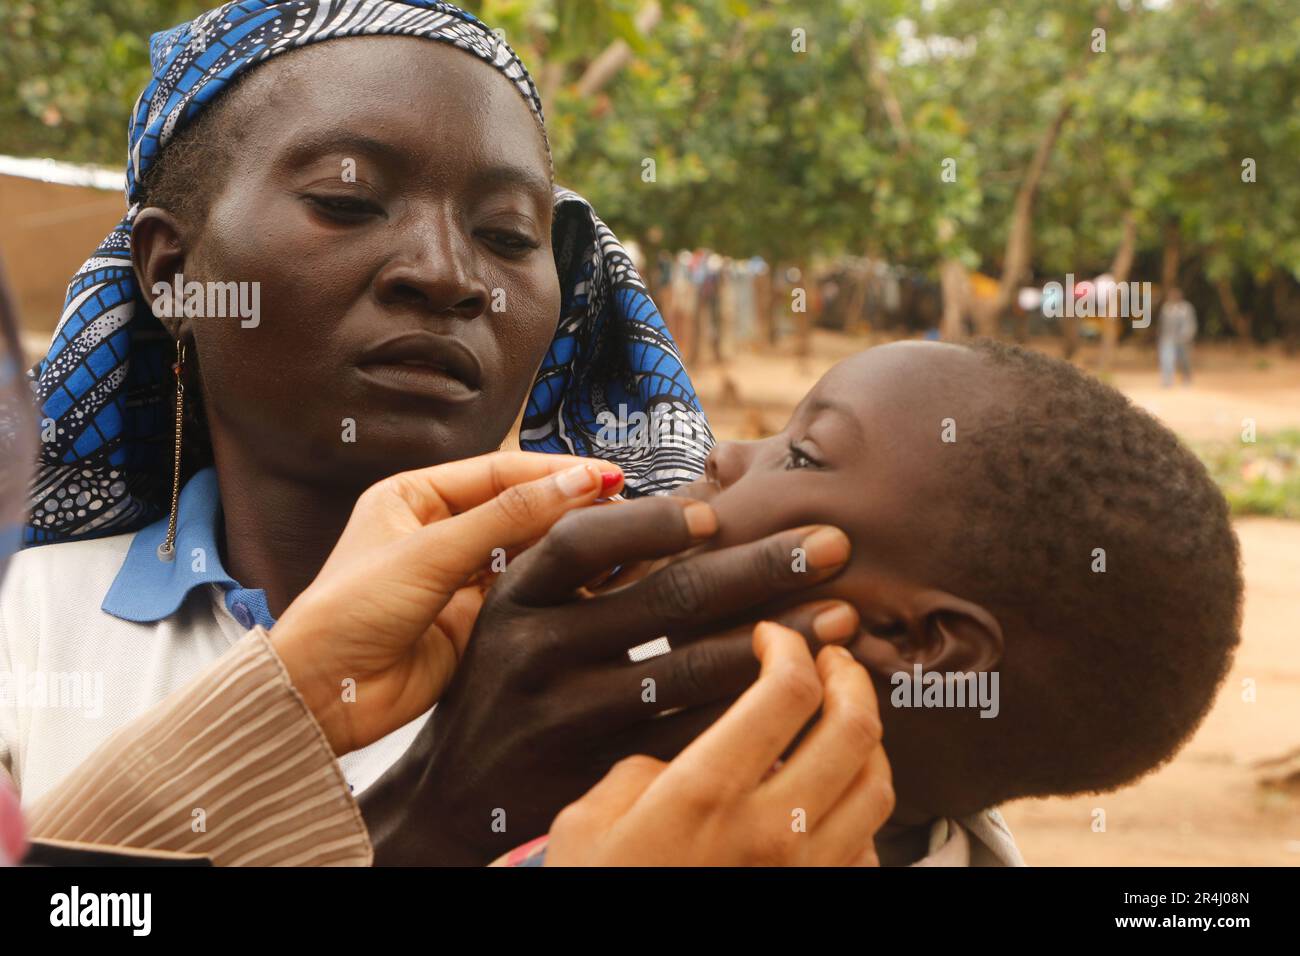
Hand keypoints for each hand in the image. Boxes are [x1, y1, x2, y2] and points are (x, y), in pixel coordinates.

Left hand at [271, 451, 621, 755]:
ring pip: (526, 554)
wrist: (322, 695)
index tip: (607, 476)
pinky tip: (591, 583)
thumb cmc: (349, 610)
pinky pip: (524, 596)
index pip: (500, 472)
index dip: (555, 473)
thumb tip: (578, 482)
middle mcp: (439, 533)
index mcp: (415, 496)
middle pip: (519, 510)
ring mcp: (458, 579)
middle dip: (568, 508)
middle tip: (623, 509)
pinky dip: (556, 589)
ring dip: (566, 549)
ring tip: (617, 544)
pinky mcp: (473, 623)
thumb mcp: (430, 552)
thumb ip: (507, 518)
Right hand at [359, 493, 856, 864]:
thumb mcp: (518, 612)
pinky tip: (805, 696)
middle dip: (761, 566)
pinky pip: (692, 739)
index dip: (653, 521)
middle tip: (835, 542)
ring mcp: (566, 719)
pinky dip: (751, 713)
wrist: (453, 797)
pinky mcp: (599, 775)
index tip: (718, 513)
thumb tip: (677, 491)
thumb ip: (586, 560)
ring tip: (843, 617)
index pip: (584, 542)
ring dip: (779, 640)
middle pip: (663, 600)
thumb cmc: (503, 684)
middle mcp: (535, 652)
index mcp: (516, 597)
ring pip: (690, 671)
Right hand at [546, 621, 893, 865]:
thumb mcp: (588, 822)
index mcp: (706, 794)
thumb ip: (643, 771)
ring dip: (867, 738)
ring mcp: (803, 875)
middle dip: (849, 677)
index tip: (772, 636)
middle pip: (856, 729)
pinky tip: (831, 797)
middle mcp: (770, 831)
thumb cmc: (594, 892)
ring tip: (840, 716)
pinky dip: (861, 809)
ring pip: (878, 785)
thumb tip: (685, 758)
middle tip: (829, 659)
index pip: (786, 691)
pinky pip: (869, 848)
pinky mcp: (816, 901)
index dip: (788, 646)